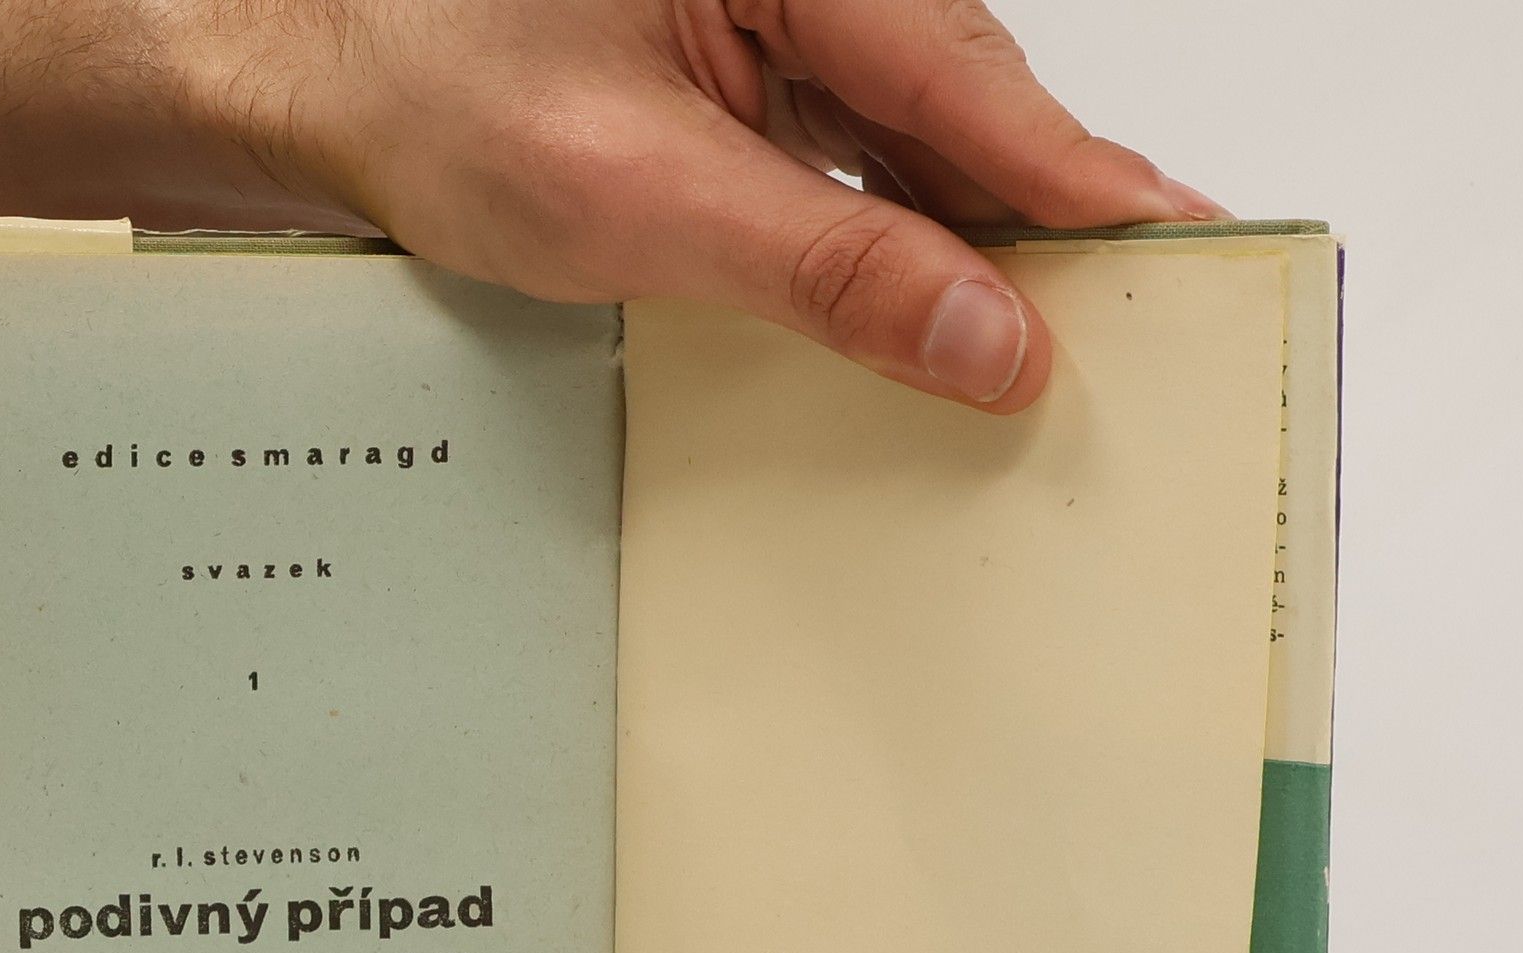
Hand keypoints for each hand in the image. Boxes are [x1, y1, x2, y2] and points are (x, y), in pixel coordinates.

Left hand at [183, 0, 1229, 409]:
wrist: (335, 85)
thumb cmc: (442, 97)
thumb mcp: (640, 199)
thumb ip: (824, 267)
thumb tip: (982, 334)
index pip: (973, 87)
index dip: (1084, 189)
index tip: (1188, 259)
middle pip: (969, 107)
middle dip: (1045, 225)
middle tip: (1141, 331)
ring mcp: (781, 17)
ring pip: (923, 140)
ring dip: (971, 243)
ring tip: (1039, 349)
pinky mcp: (755, 71)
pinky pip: (861, 159)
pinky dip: (894, 241)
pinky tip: (920, 315)